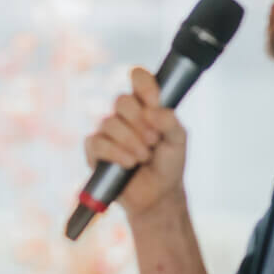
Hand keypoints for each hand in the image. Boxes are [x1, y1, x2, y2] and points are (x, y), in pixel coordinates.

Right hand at [81, 66, 188, 218]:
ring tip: (143, 158)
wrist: (158, 195)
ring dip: (131, 141)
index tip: (155, 103)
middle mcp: (123, 115)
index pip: (138, 77)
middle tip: (153, 141)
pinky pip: (97, 142)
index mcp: (145, 105)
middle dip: (140, 122)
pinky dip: (116, 153)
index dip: (144, 85)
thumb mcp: (178, 141)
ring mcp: (107, 132)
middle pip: (121, 100)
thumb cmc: (168, 164)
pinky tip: (129, 164)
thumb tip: (153, 111)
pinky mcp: (94, 151)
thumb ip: (171, 122)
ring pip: (110, 123)